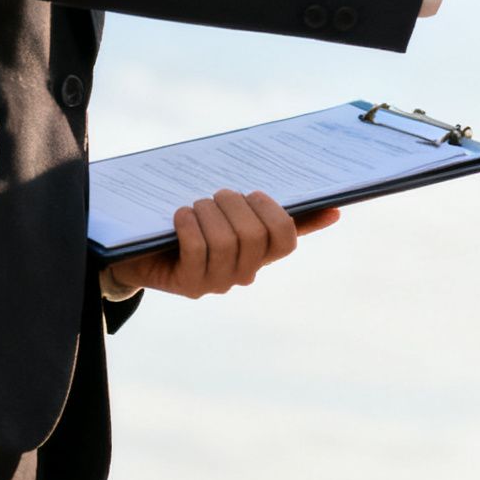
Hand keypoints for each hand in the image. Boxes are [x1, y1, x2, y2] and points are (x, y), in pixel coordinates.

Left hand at [103, 190, 339, 298]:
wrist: (144, 254)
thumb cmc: (197, 230)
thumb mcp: (236, 219)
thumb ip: (277, 217)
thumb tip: (335, 212)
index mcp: (261, 256)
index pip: (285, 239)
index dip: (272, 211)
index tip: (254, 194)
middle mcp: (243, 274)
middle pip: (253, 235)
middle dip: (233, 204)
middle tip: (218, 195)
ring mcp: (216, 283)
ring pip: (225, 241)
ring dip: (208, 212)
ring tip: (197, 205)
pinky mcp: (188, 285)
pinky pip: (198, 248)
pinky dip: (189, 224)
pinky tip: (181, 215)